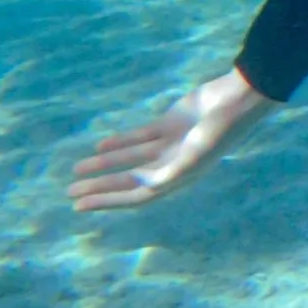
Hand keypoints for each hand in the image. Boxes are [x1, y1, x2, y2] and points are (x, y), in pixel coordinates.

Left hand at [69, 68, 274, 210]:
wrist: (236, 101)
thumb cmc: (219, 132)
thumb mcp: (196, 156)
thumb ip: (171, 172)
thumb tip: (146, 187)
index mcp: (177, 179)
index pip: (136, 196)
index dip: (108, 202)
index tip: (81, 206)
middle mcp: (170, 165)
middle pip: (128, 180)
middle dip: (100, 186)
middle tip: (71, 192)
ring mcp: (168, 145)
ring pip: (129, 158)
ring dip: (104, 164)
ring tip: (77, 169)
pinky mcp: (168, 125)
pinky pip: (138, 137)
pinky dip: (120, 142)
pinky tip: (100, 145)